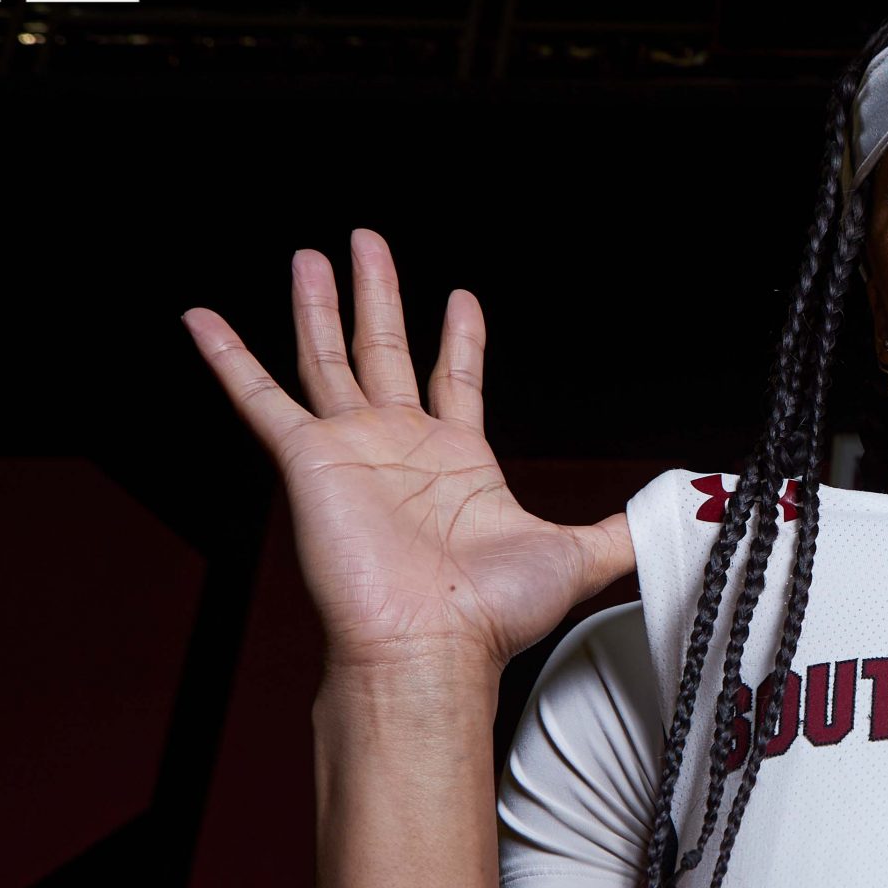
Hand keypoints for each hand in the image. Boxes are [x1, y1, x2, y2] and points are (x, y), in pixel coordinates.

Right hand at [181, 229, 634, 674]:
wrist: (427, 646)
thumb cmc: (488, 617)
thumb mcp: (578, 556)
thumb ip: (623, 529)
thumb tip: (685, 511)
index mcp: (457, 461)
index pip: (456, 378)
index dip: (460, 337)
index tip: (462, 298)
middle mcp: (400, 447)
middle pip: (384, 349)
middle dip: (378, 293)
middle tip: (367, 240)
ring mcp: (351, 449)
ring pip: (326, 356)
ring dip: (317, 304)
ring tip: (310, 254)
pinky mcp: (307, 459)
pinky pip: (259, 397)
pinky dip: (228, 358)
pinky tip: (202, 318)